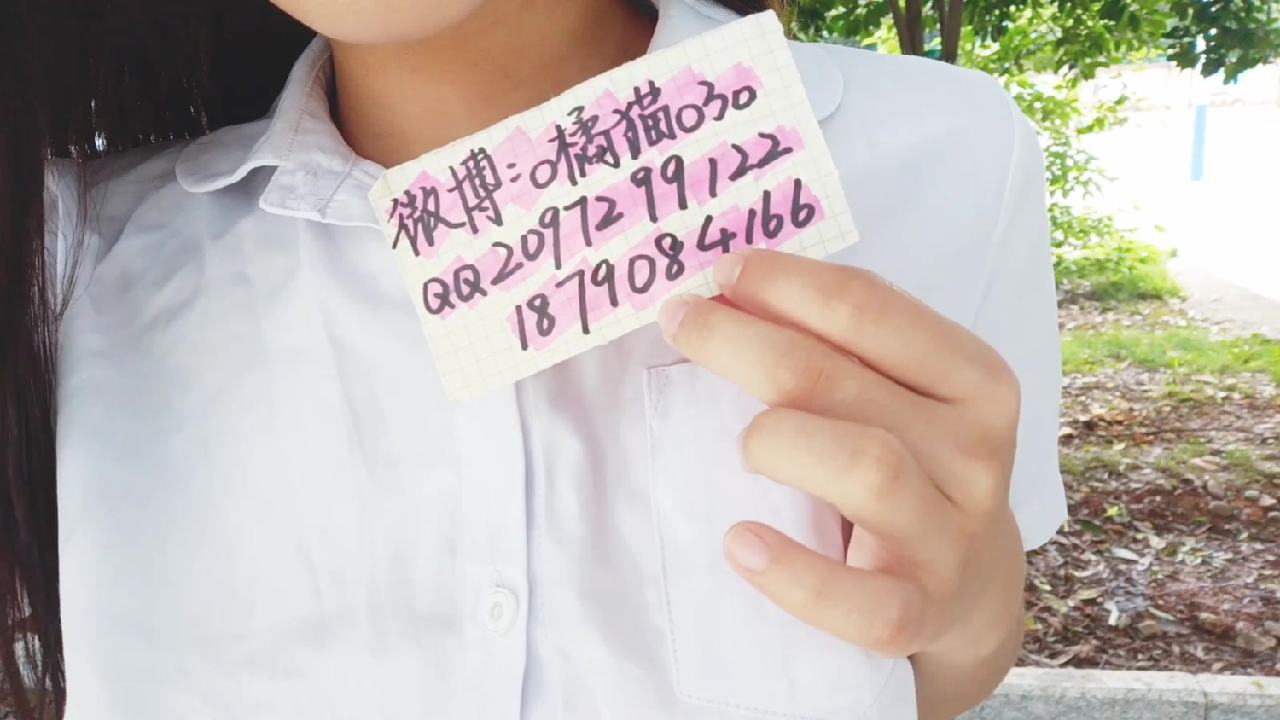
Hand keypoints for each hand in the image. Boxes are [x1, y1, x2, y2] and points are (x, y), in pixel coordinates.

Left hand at [657, 249, 1026, 713]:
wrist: (969, 598)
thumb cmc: (913, 473)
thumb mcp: (898, 401)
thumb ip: (837, 348)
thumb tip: (727, 290)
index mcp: (973, 381)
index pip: (869, 309)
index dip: (783, 284)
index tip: (720, 272)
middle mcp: (973, 453)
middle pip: (840, 380)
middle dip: (742, 342)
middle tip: (681, 323)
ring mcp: (948, 539)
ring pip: (863, 467)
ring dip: (778, 442)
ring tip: (741, 447)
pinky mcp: (916, 616)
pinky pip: (855, 600)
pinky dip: (791, 572)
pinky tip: (740, 542)